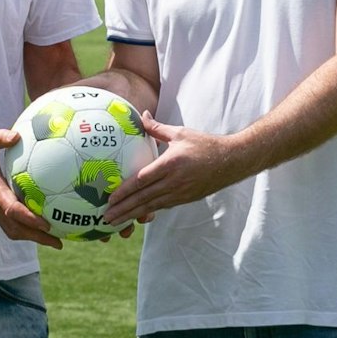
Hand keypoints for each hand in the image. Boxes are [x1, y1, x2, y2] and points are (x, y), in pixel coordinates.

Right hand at [0, 129, 63, 248]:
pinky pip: (10, 224)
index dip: (29, 218)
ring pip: (13, 230)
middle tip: (58, 242)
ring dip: (33, 237)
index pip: (12, 209)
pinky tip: (40, 225)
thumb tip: (17, 135)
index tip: (47, 224)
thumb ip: (1, 138)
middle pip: (16, 228)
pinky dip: (26, 229)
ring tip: (54, 240)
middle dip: (37, 237)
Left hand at [102, 114, 249, 227]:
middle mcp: (174, 182)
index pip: (142, 180)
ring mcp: (180, 193)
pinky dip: (147, 213)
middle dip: (123, 209)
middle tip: (105, 218)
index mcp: (170, 164)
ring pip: (151, 207)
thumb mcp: (180, 133)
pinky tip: (135, 217)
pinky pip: (161, 207)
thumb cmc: (205, 144)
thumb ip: (157, 128)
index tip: (109, 198)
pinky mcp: (184, 199)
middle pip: (143, 198)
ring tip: (115, 222)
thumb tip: (141, 115)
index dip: (124, 191)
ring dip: (131, 215)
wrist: (231, 161)